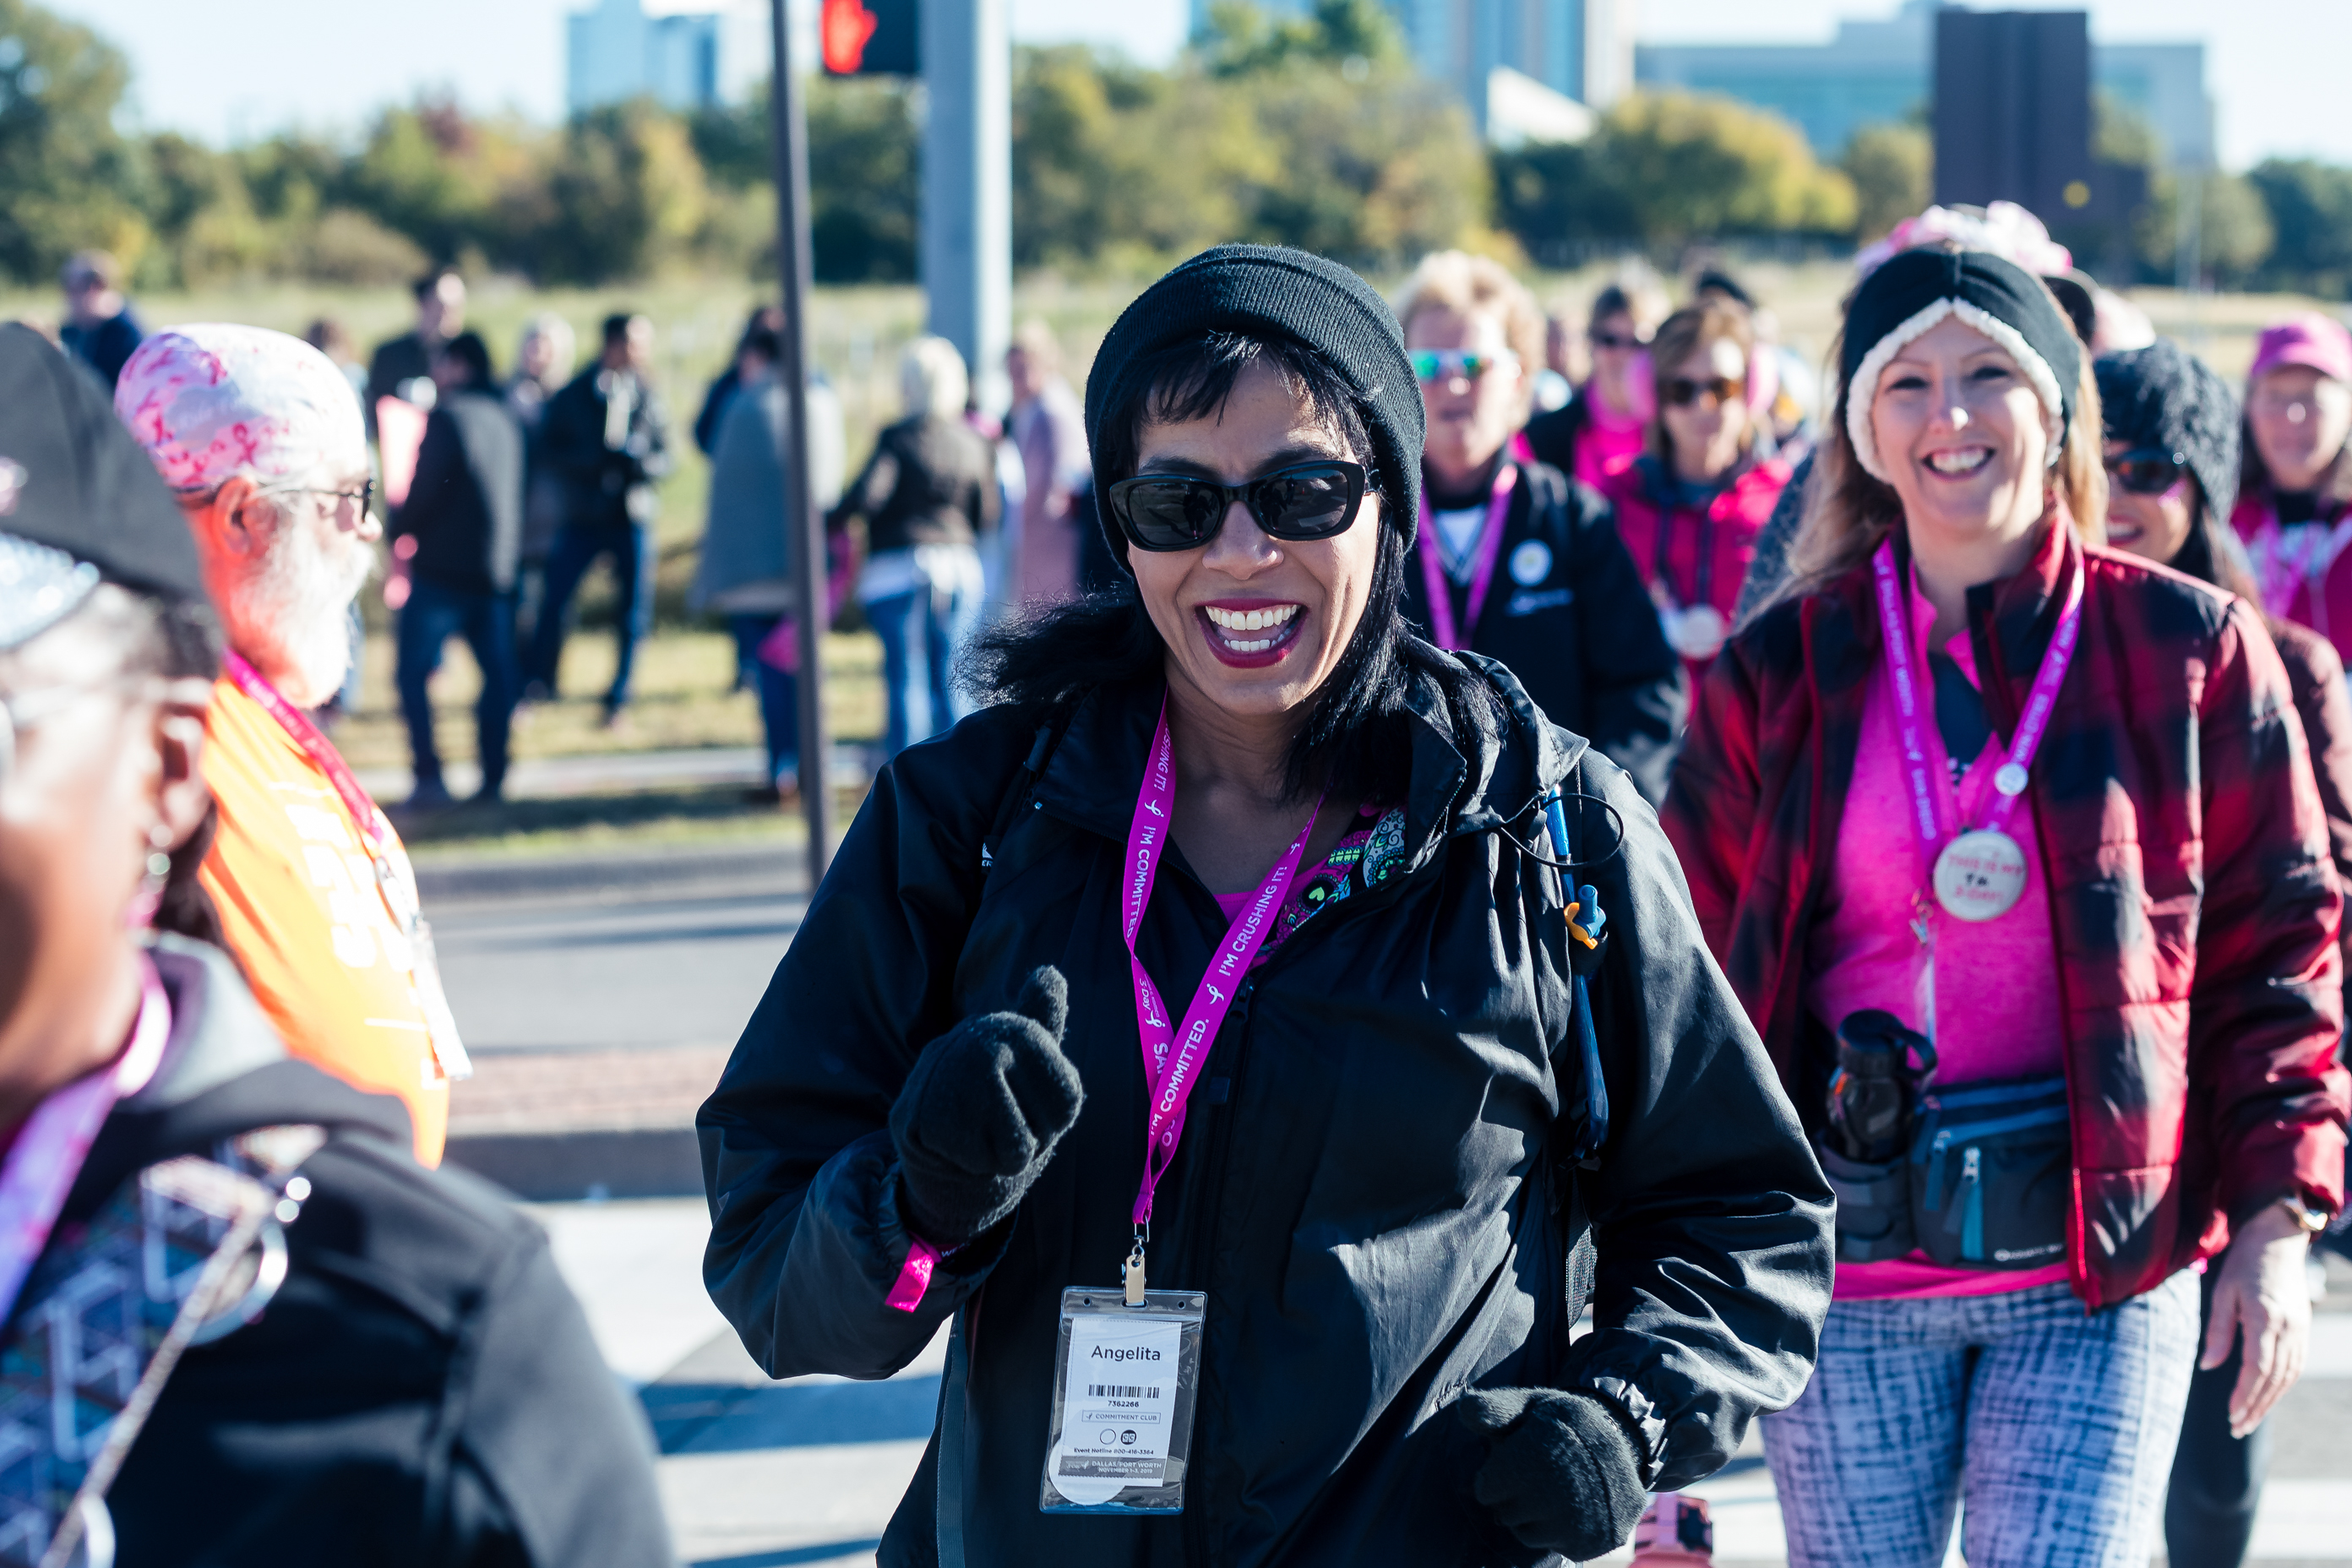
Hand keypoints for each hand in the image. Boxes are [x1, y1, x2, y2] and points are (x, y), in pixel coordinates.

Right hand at [888, 967, 1082, 1245]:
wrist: (940, 1148)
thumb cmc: (1001, 1107)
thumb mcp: (1038, 1070)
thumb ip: (1045, 1024)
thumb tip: (1050, 973)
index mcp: (1014, 1029)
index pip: (1068, 1101)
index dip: (1053, 1125)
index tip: (1028, 1110)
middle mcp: (977, 1040)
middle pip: (1044, 1126)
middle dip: (1028, 1143)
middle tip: (1000, 1128)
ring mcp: (942, 1076)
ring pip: (1012, 1147)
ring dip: (999, 1157)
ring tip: (977, 1137)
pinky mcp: (915, 1116)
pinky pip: (975, 1159)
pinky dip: (972, 1165)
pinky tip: (951, 1147)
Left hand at [1457, 1387, 1646, 1560]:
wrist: (1623, 1439)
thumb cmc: (1562, 1422)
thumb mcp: (1529, 1404)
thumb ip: (1495, 1409)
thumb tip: (1465, 1410)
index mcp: (1533, 1457)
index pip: (1485, 1490)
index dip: (1495, 1474)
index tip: (1515, 1458)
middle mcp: (1555, 1494)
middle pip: (1505, 1515)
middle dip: (1512, 1496)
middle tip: (1535, 1473)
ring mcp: (1577, 1522)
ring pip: (1527, 1534)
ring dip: (1532, 1516)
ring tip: (1553, 1488)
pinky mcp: (1594, 1541)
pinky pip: (1556, 1546)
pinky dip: (1559, 1530)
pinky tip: (1571, 1505)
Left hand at [2205, 1202, 2312, 1437]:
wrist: (2278, 1240)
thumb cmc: (2244, 1264)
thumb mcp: (2223, 1292)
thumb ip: (2218, 1331)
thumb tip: (2208, 1367)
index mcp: (2266, 1319)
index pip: (2257, 1369)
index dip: (2244, 1395)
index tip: (2231, 1415)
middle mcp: (2288, 1329)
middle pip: (2274, 1379)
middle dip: (2255, 1407)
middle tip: (2237, 1428)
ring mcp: (2300, 1330)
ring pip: (2287, 1376)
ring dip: (2269, 1401)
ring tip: (2249, 1419)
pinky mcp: (2303, 1329)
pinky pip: (2294, 1365)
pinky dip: (2281, 1385)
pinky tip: (2266, 1395)